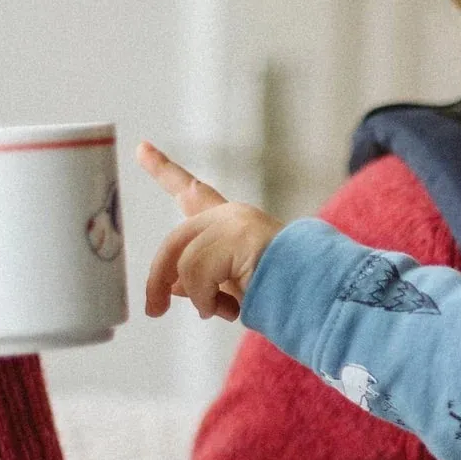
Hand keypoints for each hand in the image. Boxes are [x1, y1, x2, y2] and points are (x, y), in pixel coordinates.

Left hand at [138, 141, 283, 321]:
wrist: (319, 294)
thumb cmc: (283, 295)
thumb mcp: (232, 289)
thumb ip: (201, 280)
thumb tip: (170, 287)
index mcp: (233, 224)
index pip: (193, 192)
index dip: (164, 169)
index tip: (141, 147)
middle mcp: (232, 216)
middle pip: (175, 240)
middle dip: (158, 277)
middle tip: (153, 310)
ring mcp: (235, 223)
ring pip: (183, 262)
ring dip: (197, 297)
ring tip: (221, 312)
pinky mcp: (238, 236)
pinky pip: (196, 273)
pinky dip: (207, 301)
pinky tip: (231, 310)